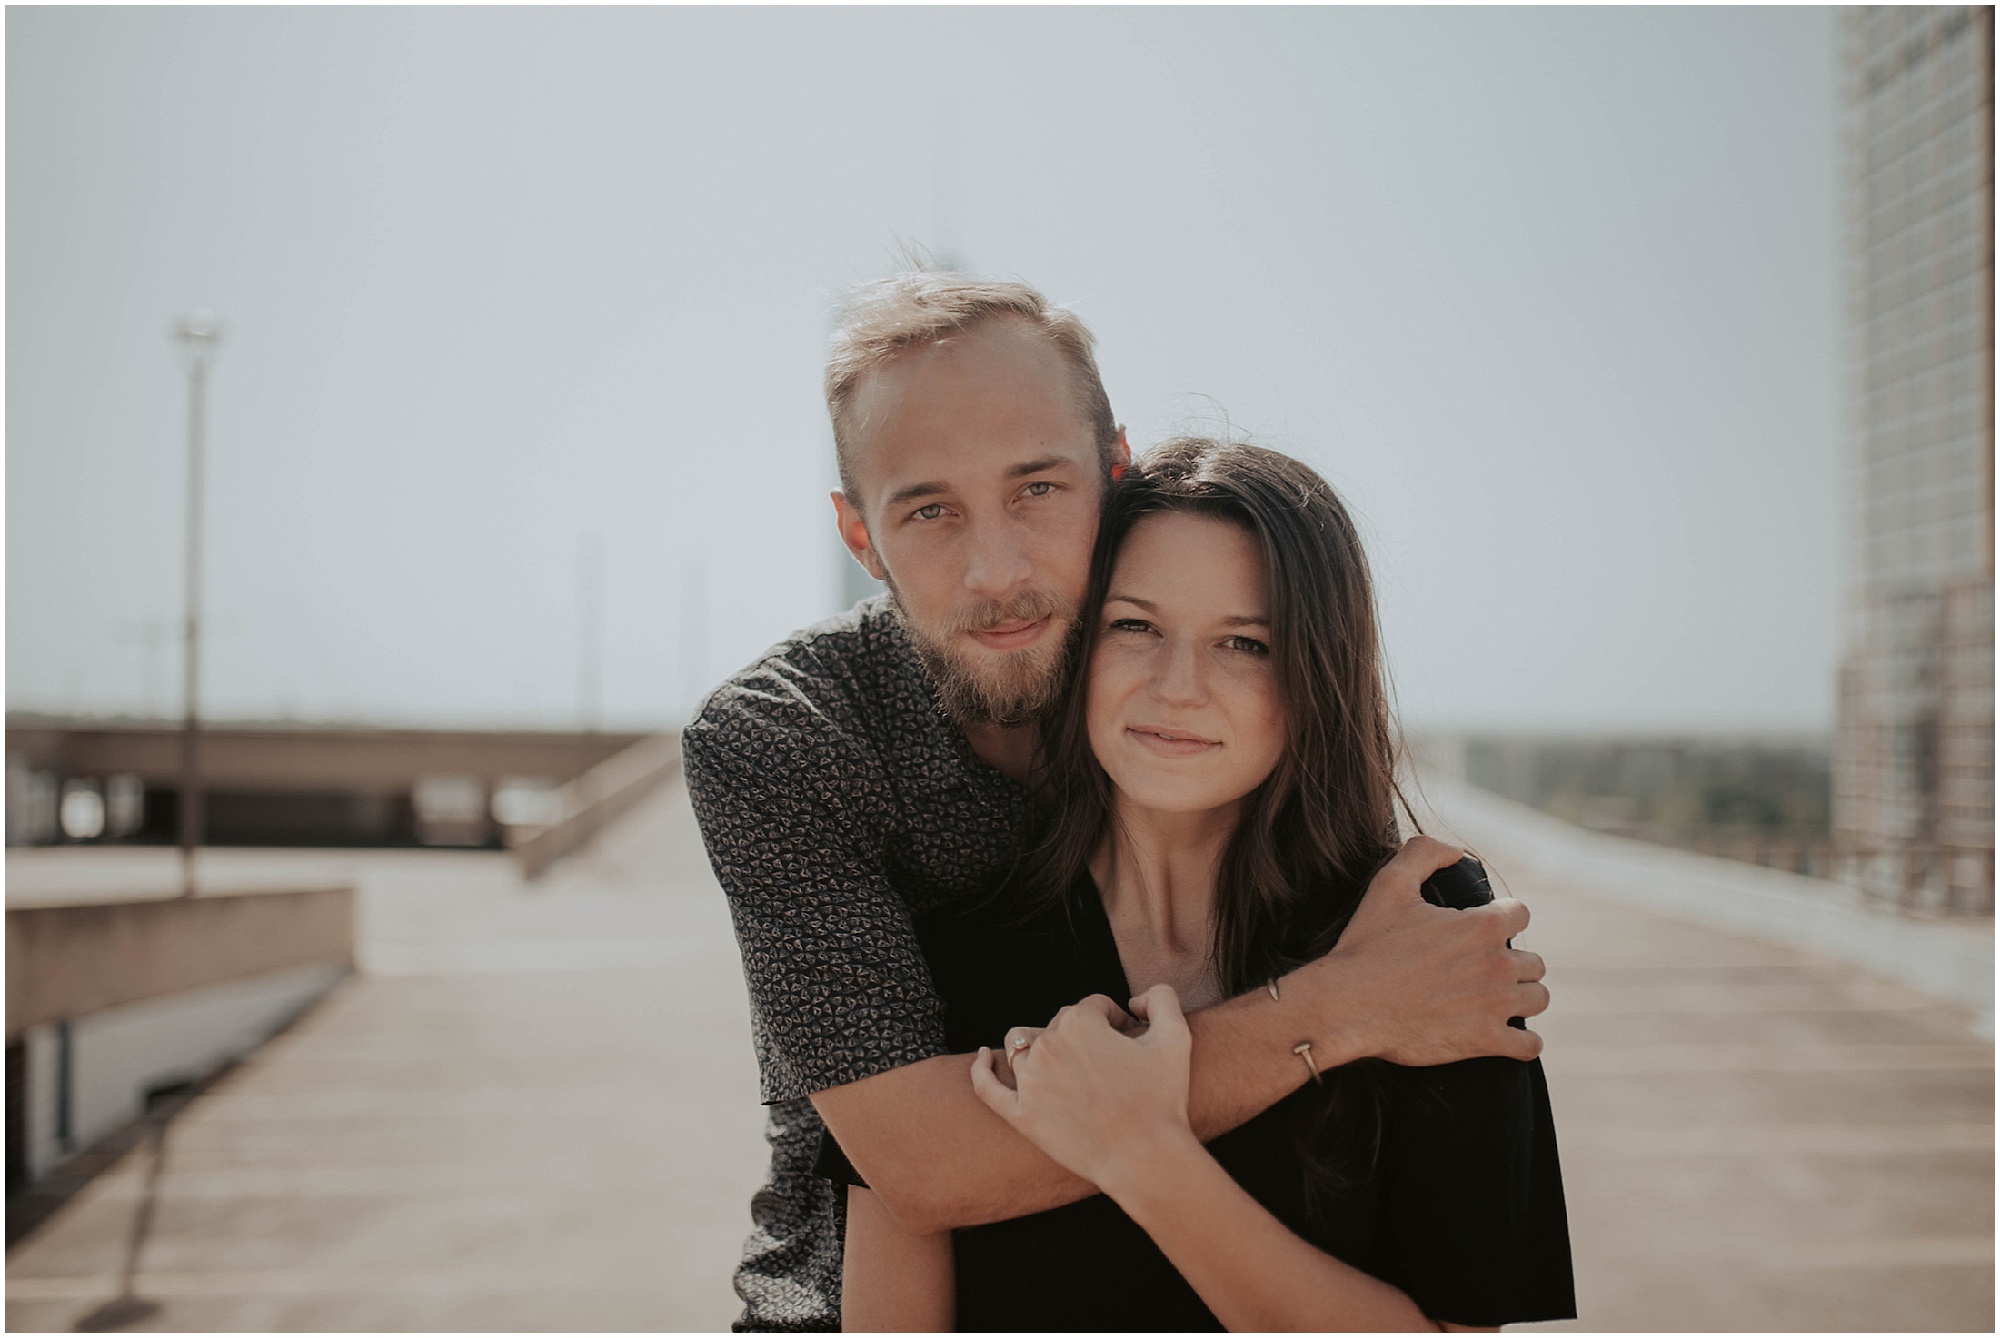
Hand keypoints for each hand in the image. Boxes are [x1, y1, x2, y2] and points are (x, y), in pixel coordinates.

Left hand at [971, 987, 1199, 1196]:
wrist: (1145, 1158)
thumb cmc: (1163, 1099)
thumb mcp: (1176, 1037)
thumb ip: (1160, 999)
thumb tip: (1134, 1001)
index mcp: (1079, 1023)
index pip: (1093, 1007)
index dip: (1115, 1021)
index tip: (1130, 1040)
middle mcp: (1047, 1046)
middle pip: (1059, 1025)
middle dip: (1083, 1036)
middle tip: (1108, 1064)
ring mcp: (1028, 1082)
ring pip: (1021, 1046)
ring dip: (1041, 1046)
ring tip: (1063, 1063)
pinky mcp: (1019, 1115)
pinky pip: (987, 1086)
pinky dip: (982, 1067)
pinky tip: (983, 1056)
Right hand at [1310, 836, 1547, 1065]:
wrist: (1348, 1006)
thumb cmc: (1367, 946)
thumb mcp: (1389, 884)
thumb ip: (1424, 853)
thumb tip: (1456, 851)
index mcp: (1482, 926)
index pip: (1521, 914)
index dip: (1503, 918)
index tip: (1485, 930)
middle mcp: (1498, 964)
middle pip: (1534, 962)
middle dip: (1513, 963)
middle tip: (1484, 970)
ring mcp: (1495, 1006)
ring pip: (1537, 999)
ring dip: (1522, 998)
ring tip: (1499, 1000)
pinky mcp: (1486, 1041)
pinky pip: (1530, 1045)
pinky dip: (1523, 1042)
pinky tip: (1507, 1037)